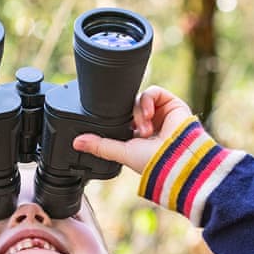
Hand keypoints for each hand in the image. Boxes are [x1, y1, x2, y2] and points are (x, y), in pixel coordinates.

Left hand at [72, 86, 192, 173]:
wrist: (178, 159)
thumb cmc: (154, 161)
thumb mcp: (121, 152)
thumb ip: (99, 145)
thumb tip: (76, 142)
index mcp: (137, 136)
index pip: (122, 119)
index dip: (116, 118)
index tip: (111, 123)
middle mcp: (149, 123)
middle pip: (129, 107)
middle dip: (128, 117)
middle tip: (133, 131)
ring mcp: (160, 113)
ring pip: (138, 99)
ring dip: (138, 113)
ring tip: (145, 129)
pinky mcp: (171, 104)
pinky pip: (154, 92)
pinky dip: (147, 100)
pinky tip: (148, 115)